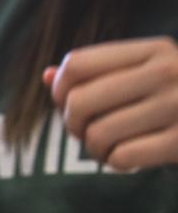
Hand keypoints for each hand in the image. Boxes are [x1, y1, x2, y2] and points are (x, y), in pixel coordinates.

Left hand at [45, 36, 177, 170]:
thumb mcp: (149, 72)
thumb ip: (99, 73)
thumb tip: (47, 76)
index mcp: (154, 50)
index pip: (77, 64)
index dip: (62, 90)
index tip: (73, 103)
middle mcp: (166, 72)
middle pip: (78, 102)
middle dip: (74, 125)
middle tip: (90, 131)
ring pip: (96, 135)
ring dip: (95, 149)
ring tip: (112, 146)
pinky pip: (121, 158)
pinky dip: (117, 163)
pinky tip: (132, 157)